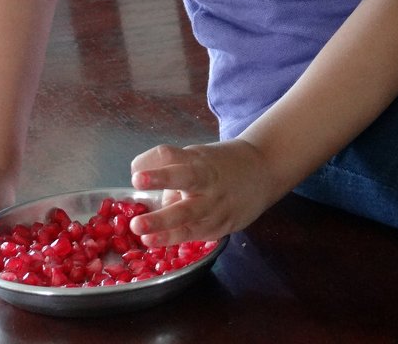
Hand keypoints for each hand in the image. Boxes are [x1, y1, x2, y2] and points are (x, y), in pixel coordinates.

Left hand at [129, 138, 275, 245]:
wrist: (263, 171)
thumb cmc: (220, 164)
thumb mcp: (197, 158)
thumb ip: (173, 174)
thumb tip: (149, 196)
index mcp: (198, 159)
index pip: (172, 155)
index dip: (153, 162)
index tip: (134, 171)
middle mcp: (207, 180)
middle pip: (184, 177)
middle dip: (161, 180)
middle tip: (138, 181)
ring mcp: (215, 205)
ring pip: (189, 216)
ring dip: (163, 224)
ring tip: (141, 232)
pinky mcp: (221, 226)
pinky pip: (194, 234)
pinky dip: (174, 238)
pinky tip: (156, 242)